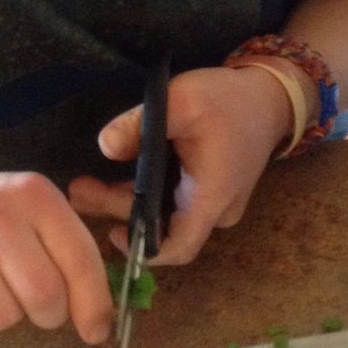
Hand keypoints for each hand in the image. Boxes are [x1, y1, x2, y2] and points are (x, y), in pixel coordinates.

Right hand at [0, 171, 112, 343]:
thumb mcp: (35, 213)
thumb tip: (98, 325)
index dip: (95, 303)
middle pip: (45, 297)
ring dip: (5, 315)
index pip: (79, 260)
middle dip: (48, 313)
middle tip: (34, 300)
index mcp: (33, 194)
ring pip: (4, 319)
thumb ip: (72, 256)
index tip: (97, 331)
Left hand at [68, 65, 293, 264]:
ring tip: (85, 184)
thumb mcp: (182, 99)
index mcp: (212, 197)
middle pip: (162, 228)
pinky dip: (143, 194)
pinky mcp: (208, 193)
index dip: (144, 249)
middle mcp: (215, 211)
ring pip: (165, 216)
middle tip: (78, 191)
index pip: (178, 247)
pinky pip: (173, 204)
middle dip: (119, 212)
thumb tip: (104, 147)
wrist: (268, 97)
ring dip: (126, 202)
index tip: (111, 232)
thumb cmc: (228, 100)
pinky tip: (113, 177)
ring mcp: (213, 204)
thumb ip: (141, 123)